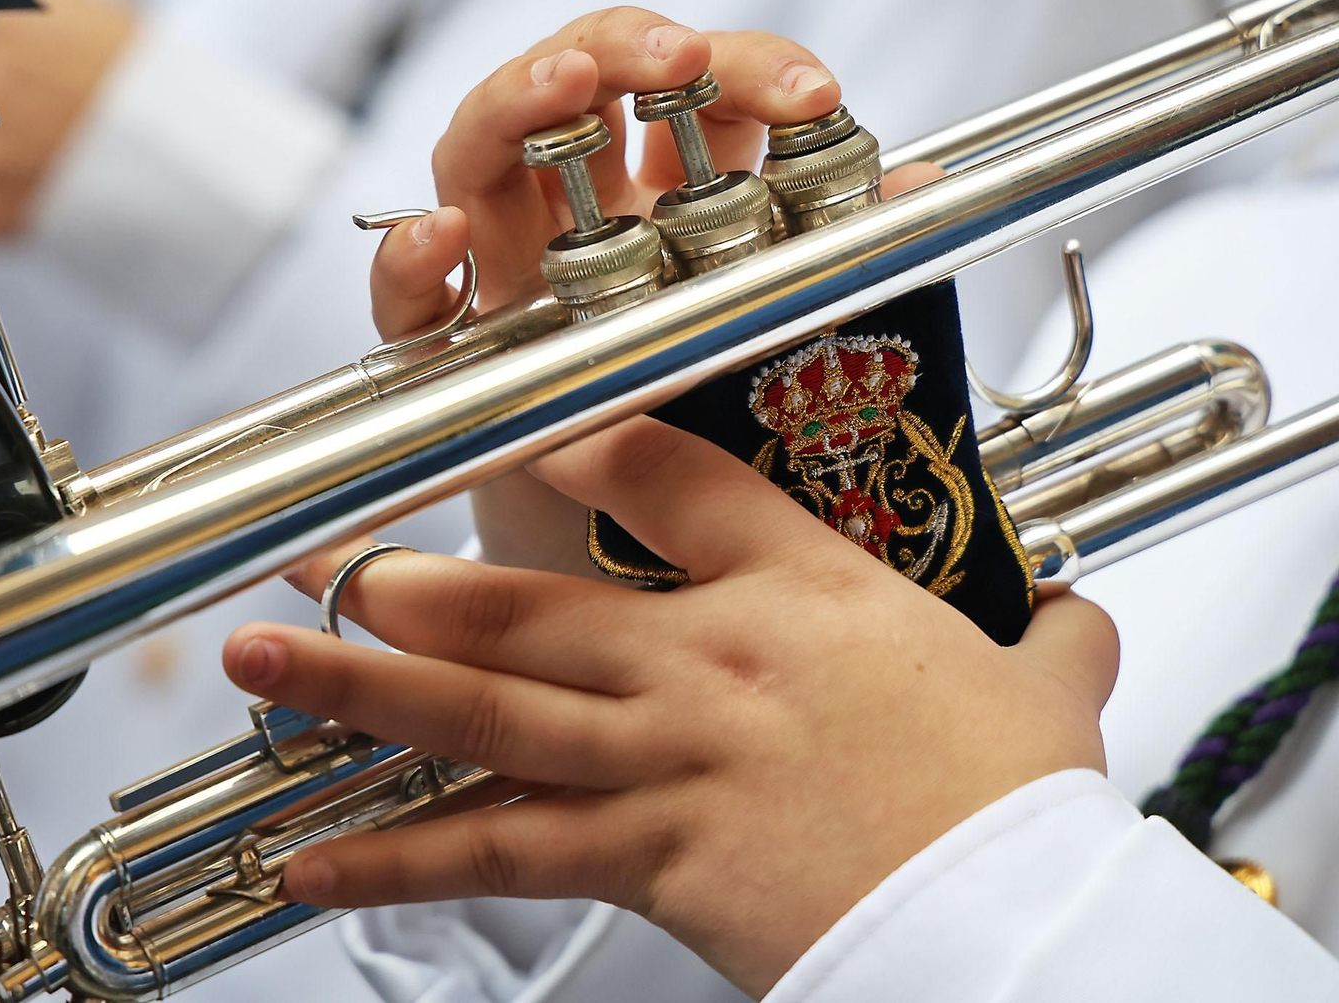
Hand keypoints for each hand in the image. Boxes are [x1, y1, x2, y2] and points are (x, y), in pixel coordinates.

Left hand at [222, 417, 1115, 997]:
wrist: (1012, 918)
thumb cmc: (1012, 800)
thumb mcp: (1045, 692)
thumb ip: (1053, 643)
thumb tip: (1085, 622)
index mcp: (798, 590)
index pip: (664, 475)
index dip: (568, 440)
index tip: (501, 430)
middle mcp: (706, 658)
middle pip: (518, 601)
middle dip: (395, 574)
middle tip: (302, 550)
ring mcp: (662, 755)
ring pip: (479, 711)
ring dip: (357, 686)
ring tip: (263, 663)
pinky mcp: (646, 856)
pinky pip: (499, 853)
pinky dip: (399, 858)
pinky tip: (315, 857)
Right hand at [363, 8, 942, 575]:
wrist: (641, 584)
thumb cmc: (709, 460)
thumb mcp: (788, 349)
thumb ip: (841, 261)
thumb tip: (916, 181)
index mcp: (669, 205)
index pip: (695, 97)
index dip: (748, 70)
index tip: (812, 95)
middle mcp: (580, 222)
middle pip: (577, 92)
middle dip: (626, 48)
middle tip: (679, 56)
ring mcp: (507, 276)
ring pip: (480, 152)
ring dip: (518, 101)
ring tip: (567, 86)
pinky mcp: (450, 356)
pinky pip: (405, 302)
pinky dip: (411, 260)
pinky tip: (445, 236)